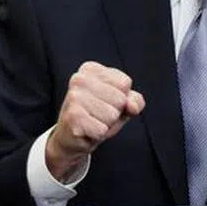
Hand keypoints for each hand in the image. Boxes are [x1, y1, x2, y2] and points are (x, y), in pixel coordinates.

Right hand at [46, 62, 144, 179]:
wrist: (71, 136)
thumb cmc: (98, 115)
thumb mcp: (121, 104)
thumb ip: (135, 100)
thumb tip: (132, 106)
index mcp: (90, 69)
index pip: (125, 83)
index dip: (122, 98)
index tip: (105, 101)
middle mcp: (79, 79)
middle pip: (120, 100)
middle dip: (114, 113)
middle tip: (98, 115)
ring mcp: (74, 97)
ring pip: (112, 116)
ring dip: (106, 125)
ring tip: (93, 122)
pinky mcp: (72, 117)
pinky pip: (102, 130)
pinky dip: (98, 135)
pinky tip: (87, 131)